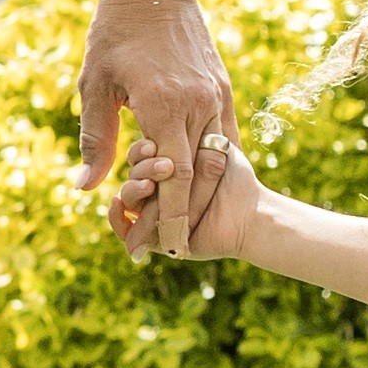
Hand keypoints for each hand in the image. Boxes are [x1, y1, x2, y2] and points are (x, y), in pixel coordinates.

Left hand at [81, 0, 233, 250]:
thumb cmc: (114, 33)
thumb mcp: (95, 85)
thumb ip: (96, 139)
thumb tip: (87, 189)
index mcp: (165, 106)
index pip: (175, 177)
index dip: (172, 216)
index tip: (170, 249)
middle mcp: (199, 104)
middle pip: (202, 176)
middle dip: (190, 214)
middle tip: (178, 248)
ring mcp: (216, 95)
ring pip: (219, 158)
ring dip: (205, 192)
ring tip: (190, 221)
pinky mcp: (222, 87)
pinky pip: (225, 135)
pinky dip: (215, 162)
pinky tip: (203, 182)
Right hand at [110, 125, 255, 262]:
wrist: (250, 215)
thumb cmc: (236, 178)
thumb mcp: (209, 149)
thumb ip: (184, 139)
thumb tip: (156, 128)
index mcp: (170, 168)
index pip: (141, 157)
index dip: (142, 152)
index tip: (151, 144)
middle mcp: (160, 191)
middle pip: (133, 177)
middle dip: (142, 169)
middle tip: (158, 162)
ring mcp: (156, 214)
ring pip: (127, 200)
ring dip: (133, 189)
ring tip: (149, 186)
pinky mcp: (155, 239)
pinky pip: (126, 230)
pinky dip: (117, 217)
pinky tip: (118, 203)